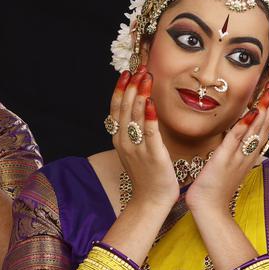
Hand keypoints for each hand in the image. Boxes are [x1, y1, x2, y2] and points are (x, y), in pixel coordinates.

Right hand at [108, 66, 179, 211]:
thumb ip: (134, 130)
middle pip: (125, 108)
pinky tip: (152, 103)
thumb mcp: (134, 149)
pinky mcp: (153, 155)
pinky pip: (150, 133)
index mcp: (119, 139)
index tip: (127, 73)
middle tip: (140, 69)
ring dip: (140, 95)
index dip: (120, 90)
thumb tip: (139, 109)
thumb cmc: (146, 174)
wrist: (150, 200)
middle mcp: (125, 141)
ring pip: (135, 117)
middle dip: (132, 86)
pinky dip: (150, 117)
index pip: (116, 109)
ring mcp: (137, 148)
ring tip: (146, 78)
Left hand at [186, 83, 268, 213]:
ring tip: (268, 96)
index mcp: (248, 157)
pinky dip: (244, 126)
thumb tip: (236, 136)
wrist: (209, 208)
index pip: (263, 131)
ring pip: (254, 132)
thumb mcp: (229, 166)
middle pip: (264, 129)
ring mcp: (237, 158)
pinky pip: (236, 141)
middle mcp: (247, 156)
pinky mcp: (224, 160)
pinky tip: (250, 113)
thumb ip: (235, 151)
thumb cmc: (216, 188)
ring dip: (263, 113)